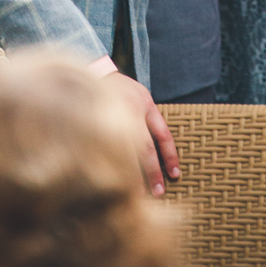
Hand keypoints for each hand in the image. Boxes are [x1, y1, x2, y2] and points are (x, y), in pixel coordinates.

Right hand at [107, 73, 179, 195]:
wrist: (90, 72)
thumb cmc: (116, 88)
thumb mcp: (136, 95)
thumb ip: (144, 117)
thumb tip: (154, 152)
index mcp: (145, 103)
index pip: (163, 134)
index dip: (169, 156)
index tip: (175, 175)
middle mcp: (131, 110)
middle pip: (145, 147)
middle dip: (153, 172)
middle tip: (159, 192)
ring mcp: (112, 116)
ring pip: (125, 151)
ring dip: (131, 174)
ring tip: (134, 194)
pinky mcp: (96, 122)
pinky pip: (106, 149)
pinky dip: (111, 165)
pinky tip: (112, 178)